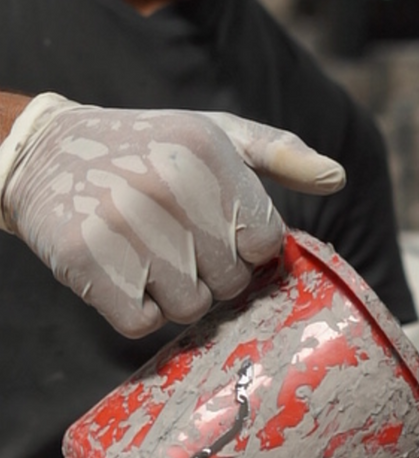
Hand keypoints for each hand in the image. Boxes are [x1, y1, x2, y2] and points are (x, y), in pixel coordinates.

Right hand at [0, 93, 344, 336]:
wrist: (42, 154)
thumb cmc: (145, 151)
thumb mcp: (211, 135)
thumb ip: (277, 155)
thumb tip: (337, 178)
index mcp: (207, 151)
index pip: (264, 242)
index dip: (243, 248)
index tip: (214, 230)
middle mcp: (169, 184)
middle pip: (229, 282)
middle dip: (207, 273)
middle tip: (171, 241)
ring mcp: (125, 223)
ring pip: (190, 308)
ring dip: (171, 294)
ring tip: (144, 254)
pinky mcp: (88, 260)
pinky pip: (143, 322)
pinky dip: (134, 310)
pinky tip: (119, 271)